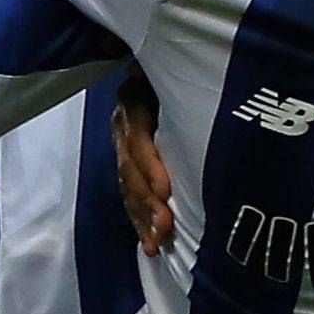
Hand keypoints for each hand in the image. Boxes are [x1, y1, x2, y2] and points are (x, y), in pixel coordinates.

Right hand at [110, 73, 176, 252]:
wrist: (176, 71)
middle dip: (146, 200)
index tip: (165, 188)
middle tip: (164, 227)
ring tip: (157, 242)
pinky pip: (130, 196)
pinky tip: (150, 243)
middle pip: (128, 166)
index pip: (136, 135)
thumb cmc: (189, 72)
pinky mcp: (131, 167)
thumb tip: (180, 74)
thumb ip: (182, 81)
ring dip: (142, 217)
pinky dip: (140, 221)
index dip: (148, 163)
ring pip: (127, 186)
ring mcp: (124, 147)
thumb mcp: (181, 72)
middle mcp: (124, 124)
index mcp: (134, 99)